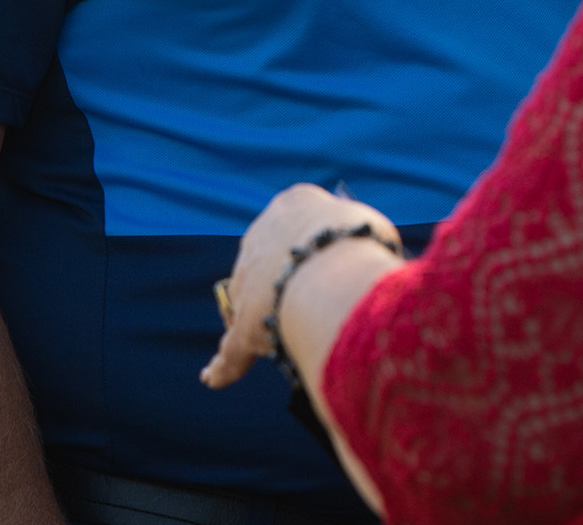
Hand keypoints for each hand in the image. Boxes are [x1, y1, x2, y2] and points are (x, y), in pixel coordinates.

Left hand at [200, 184, 394, 389]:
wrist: (332, 268)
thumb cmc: (360, 243)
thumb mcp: (368, 227)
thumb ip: (358, 241)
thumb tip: (361, 260)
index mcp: (292, 204)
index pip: (299, 222)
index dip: (318, 246)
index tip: (335, 260)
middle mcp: (260, 237)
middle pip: (273, 262)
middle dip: (291, 282)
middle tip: (326, 300)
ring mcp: (246, 282)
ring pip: (253, 303)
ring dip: (269, 319)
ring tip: (297, 338)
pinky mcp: (243, 325)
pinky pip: (232, 350)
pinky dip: (226, 365)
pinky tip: (214, 377)